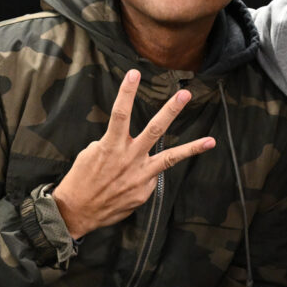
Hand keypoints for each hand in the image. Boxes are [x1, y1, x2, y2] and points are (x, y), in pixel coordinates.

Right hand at [53, 70, 215, 238]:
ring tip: (210, 141)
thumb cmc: (81, 179)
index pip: (120, 113)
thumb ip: (111, 144)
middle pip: (154, 129)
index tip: (135, 73)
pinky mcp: (145, 191)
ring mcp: (140, 175)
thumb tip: (125, 142)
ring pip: (170, 157)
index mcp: (110, 145)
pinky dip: (146, 176)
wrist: (77, 212)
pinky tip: (132, 183)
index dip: (127, 92)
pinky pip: (151, 177)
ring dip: (191, 147)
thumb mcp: (90, 154)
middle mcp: (129, 158)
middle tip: (185, 94)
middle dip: (171, 111)